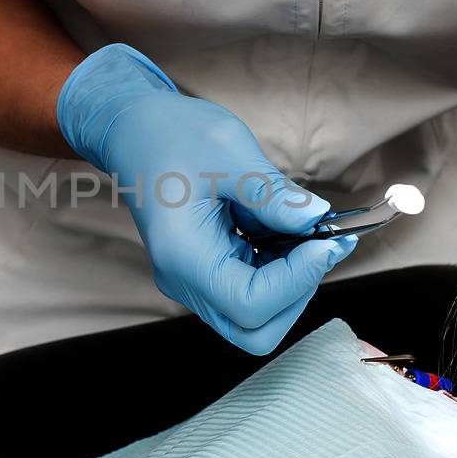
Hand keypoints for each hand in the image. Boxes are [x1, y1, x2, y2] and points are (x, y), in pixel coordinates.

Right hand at [57, 43, 354, 353]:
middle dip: (297, 291)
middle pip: (255, 328)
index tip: (324, 241)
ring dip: (292, 278)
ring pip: (257, 313)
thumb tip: (317, 219)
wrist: (133, 129)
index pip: (251, 304)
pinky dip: (280, 265)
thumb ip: (274, 193)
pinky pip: (251, 286)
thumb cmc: (169, 135)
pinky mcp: (208, 267)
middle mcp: (185, 280)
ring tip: (303, 229)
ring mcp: (195, 278)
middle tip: (320, 244)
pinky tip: (284, 226)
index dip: (297, 280)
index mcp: (184, 257)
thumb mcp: (228, 151)